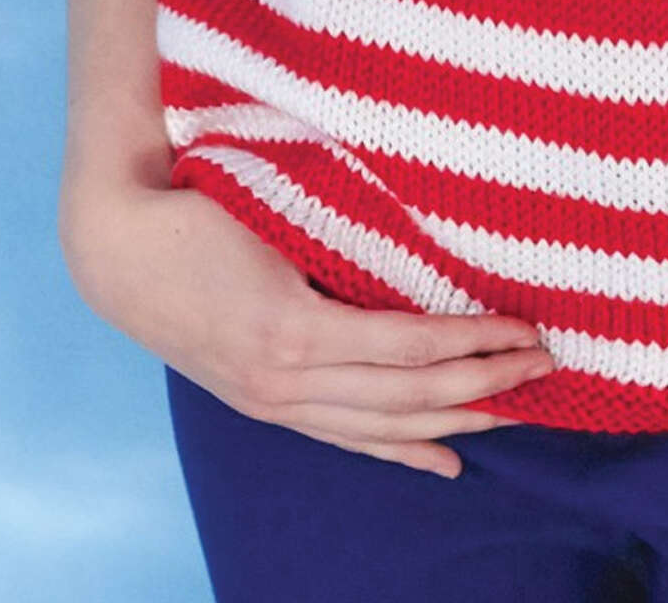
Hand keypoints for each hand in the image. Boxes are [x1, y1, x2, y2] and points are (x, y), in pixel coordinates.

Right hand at [60, 176, 554, 478]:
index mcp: (295, 326)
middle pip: (409, 395)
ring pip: (384, 426)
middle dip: (486, 382)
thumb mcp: (276, 205)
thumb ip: (345, 219)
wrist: (119, 253)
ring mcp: (275, 401)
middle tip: (548, 365)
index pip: (411, 346)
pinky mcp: (267, 405)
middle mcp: (287, 380)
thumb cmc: (202, 207)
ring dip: (457, 418)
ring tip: (520, 410)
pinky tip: (447, 462)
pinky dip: (400, 451)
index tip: (529, 327)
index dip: (476, 340)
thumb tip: (427, 207)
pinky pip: (346, 437)